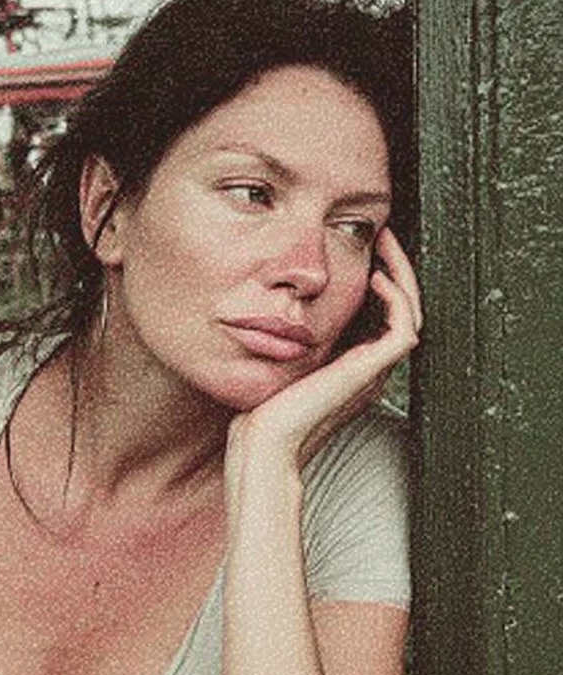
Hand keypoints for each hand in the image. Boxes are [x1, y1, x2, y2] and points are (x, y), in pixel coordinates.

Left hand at [225, 228, 422, 480]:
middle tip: (385, 233)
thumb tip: (285, 295)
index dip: (384, 275)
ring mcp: (373, 372)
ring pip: (411, 314)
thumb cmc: (263, 407)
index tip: (369, 245)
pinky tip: (377, 277)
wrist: (264, 441)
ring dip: (402, 274)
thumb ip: (295, 331)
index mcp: (354, 366)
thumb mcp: (282, 356)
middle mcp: (369, 369)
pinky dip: (397, 299)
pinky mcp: (370, 373)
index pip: (385, 313)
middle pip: (405, 309)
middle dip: (398, 266)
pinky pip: (403, 330)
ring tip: (386, 245)